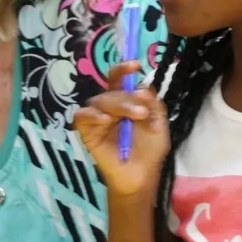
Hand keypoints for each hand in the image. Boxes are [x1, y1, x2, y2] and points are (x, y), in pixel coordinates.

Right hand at [73, 61, 168, 197]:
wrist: (141, 176)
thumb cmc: (149, 150)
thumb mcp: (159, 124)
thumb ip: (153, 104)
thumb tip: (142, 86)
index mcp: (125, 100)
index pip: (119, 79)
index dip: (124, 69)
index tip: (135, 65)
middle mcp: (109, 106)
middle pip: (112, 91)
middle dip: (128, 97)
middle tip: (142, 111)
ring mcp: (96, 118)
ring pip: (100, 101)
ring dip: (118, 105)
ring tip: (135, 117)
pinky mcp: (86, 131)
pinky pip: (82, 116)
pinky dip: (93, 115)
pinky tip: (106, 120)